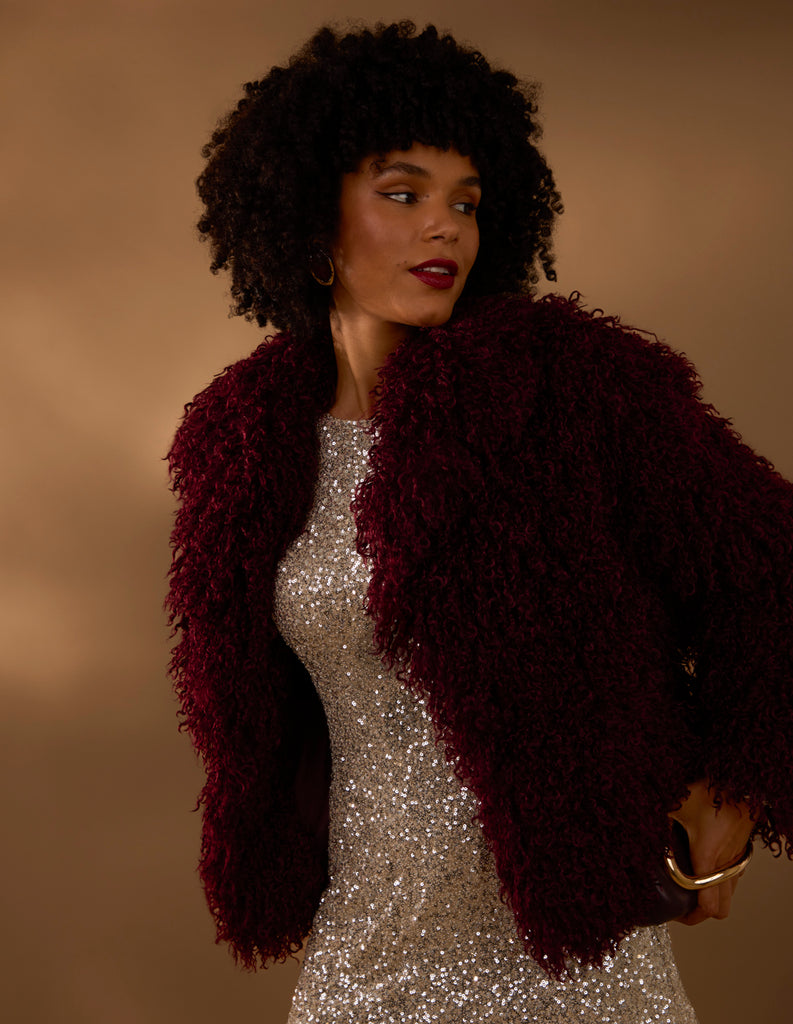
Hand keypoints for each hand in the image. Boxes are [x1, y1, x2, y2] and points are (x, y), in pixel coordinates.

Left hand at [668, 779, 754, 924]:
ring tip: (691, 888)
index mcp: (708, 859)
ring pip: (730, 894)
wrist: (741, 780)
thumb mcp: (676, 802)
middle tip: (683, 906)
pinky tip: (705, 867)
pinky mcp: (742, 850)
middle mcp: (726, 865)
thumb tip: (632, 818)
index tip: (674, 913)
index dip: (690, 918)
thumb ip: (654, 814)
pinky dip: (721, 882)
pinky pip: (734, 877)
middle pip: (721, 909)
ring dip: (713, 897)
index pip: (707, 906)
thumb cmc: (711, 791)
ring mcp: (737, 860)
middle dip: (702, 914)